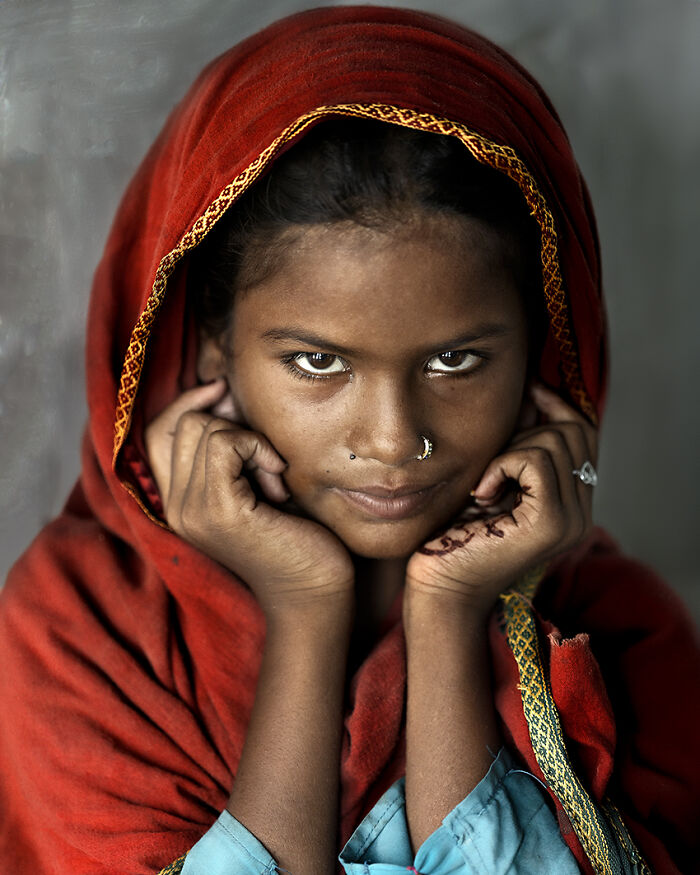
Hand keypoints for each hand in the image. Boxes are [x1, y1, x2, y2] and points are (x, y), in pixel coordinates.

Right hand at [144, 380, 353, 615]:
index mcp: (179, 502)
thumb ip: (229, 449)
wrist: (315, 590)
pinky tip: (278, 480)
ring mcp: (192, 511)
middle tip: (266, 466)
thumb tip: (222, 393)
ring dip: (250, 443)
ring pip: (205, 429)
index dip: (187, 403)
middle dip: (232, 428)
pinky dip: (258, 448)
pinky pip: (227, 444)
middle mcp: (176, 508)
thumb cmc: (294, 534)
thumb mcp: (252, 482)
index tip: (224, 393)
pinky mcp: (218, 511)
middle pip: (184, 423)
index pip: (156, 433)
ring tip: (273, 481)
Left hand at [406, 384, 597, 619]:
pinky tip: (481, 494)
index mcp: (573, 504)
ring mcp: (572, 521)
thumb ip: (517, 445)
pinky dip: (502, 465)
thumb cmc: (457, 533)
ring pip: (554, 442)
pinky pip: (535, 461)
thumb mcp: (494, 479)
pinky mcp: (550, 524)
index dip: (558, 406)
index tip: (529, 390)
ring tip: (485, 486)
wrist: (442, 585)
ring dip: (509, 452)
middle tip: (493, 464)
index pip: (585, 435)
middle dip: (528, 431)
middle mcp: (582, 514)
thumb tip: (532, 393)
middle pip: (574, 431)